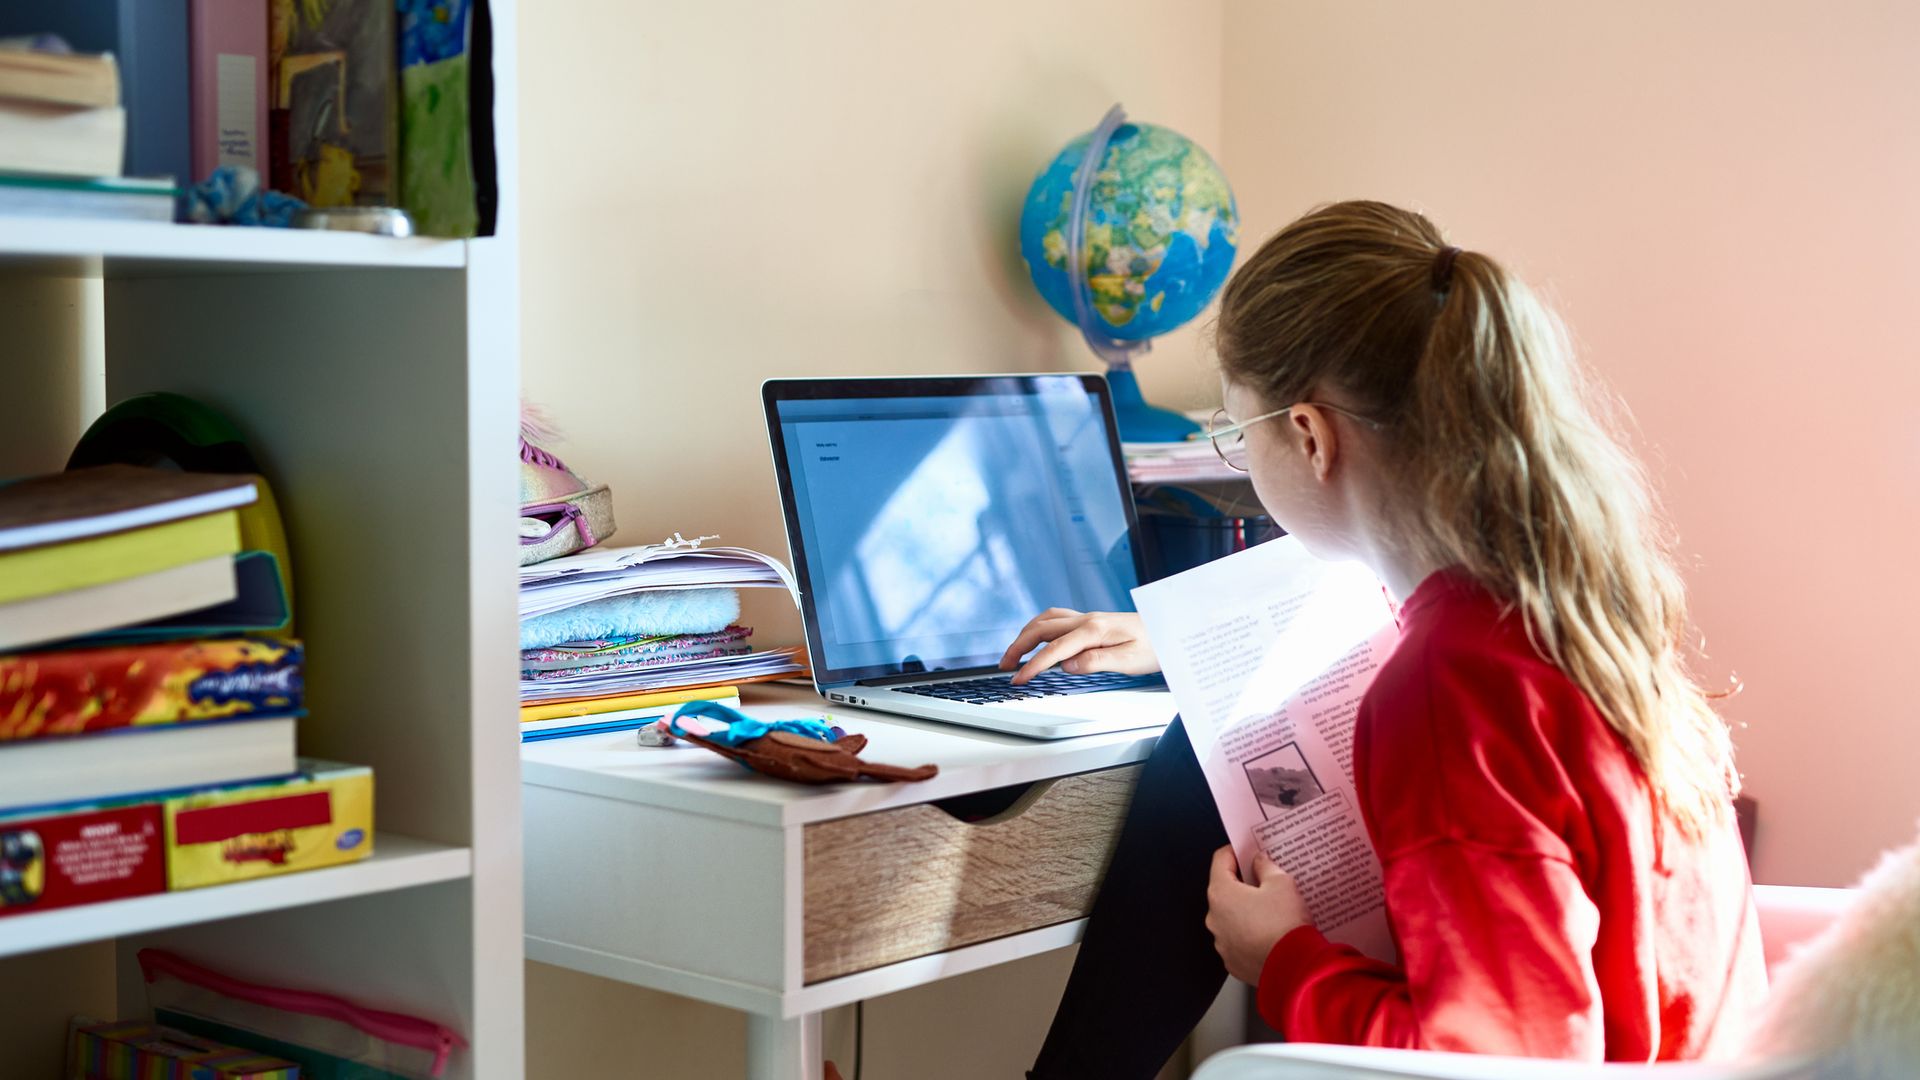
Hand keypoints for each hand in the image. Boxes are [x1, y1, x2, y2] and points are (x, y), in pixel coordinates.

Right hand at [997, 608, 1158, 684]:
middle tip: (1005, 666)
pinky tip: (1036, 640)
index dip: (1033, 665)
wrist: (1170, 630)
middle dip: (1018, 646)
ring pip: (1045, 620)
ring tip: (1014, 654)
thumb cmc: (1155, 646)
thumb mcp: (1130, 660)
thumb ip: (1097, 662)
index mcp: (1094, 630)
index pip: (1055, 649)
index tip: (1018, 679)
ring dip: (1025, 635)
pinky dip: (1039, 629)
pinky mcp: (1090, 621)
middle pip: (1041, 628)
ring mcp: (1087, 618)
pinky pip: (1056, 620)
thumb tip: (1068, 665)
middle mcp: (1087, 620)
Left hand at [1205, 845, 1312, 984]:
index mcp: (1222, 893)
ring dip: (1246, 911)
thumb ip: (1266, 867)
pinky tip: (1270, 932)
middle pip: (1225, 890)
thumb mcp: (1282, 883)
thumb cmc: (1286, 925)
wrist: (1295, 968)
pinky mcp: (1232, 961)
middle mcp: (1215, 918)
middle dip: (1243, 883)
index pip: (1220, 860)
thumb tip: (1260, 862)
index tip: (1245, 850)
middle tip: (1264, 880)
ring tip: (1271, 909)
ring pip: (1231, 917)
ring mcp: (1222, 942)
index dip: (1234, 851)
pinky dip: (1250, 934)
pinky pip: (1238, 940)